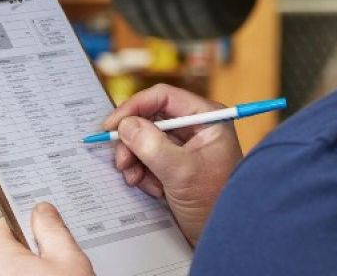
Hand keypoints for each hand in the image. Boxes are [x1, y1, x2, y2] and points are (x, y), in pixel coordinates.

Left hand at [0, 203, 93, 275]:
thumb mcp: (67, 260)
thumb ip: (53, 229)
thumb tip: (42, 209)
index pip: (6, 223)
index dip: (28, 220)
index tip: (44, 219)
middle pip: (11, 245)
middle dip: (35, 244)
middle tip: (60, 248)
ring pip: (15, 265)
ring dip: (35, 264)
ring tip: (61, 268)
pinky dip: (32, 275)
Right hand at [103, 83, 242, 244]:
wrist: (224, 238)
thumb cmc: (216, 205)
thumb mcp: (182, 174)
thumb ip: (152, 146)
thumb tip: (125, 125)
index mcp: (206, 118)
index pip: (162, 97)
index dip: (133, 107)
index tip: (112, 125)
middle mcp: (195, 126)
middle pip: (149, 118)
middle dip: (132, 141)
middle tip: (122, 162)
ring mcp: (184, 146)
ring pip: (144, 139)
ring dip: (135, 160)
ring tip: (137, 180)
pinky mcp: (175, 163)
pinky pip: (146, 158)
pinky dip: (142, 172)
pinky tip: (152, 189)